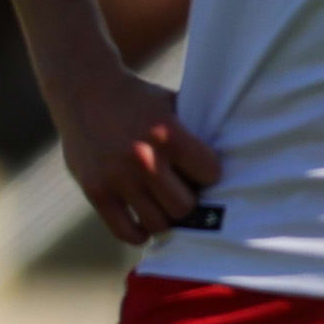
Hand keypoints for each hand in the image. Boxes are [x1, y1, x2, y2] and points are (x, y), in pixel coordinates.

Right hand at [50, 70, 219, 248]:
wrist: (84, 89)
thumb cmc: (140, 100)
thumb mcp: (174, 105)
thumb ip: (198, 132)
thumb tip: (240, 161)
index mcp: (168, 134)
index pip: (210, 175)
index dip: (208, 174)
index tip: (200, 171)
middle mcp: (143, 158)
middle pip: (184, 207)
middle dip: (188, 201)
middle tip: (182, 192)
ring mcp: (116, 177)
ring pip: (158, 224)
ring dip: (164, 218)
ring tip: (165, 208)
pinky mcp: (94, 191)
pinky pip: (125, 231)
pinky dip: (139, 234)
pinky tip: (144, 222)